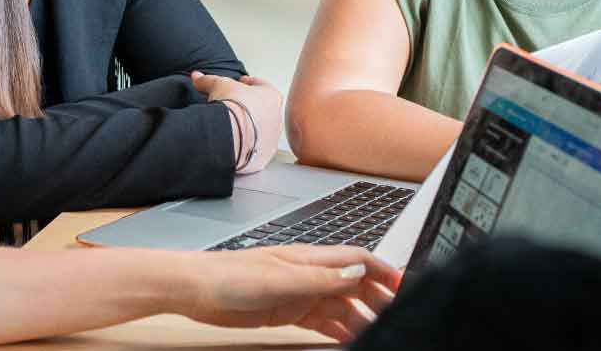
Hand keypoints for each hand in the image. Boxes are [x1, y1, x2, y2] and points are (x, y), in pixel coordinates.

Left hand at [175, 245, 400, 343]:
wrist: (196, 290)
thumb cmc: (231, 276)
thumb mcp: (280, 279)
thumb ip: (320, 278)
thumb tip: (358, 270)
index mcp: (310, 259)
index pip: (357, 259)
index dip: (383, 270)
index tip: (404, 286)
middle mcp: (309, 274)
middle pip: (354, 284)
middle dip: (377, 298)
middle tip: (398, 316)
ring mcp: (299, 293)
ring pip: (341, 306)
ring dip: (360, 318)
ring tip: (377, 334)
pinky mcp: (288, 311)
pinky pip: (322, 321)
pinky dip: (338, 331)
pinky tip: (348, 340)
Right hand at [191, 72, 282, 172]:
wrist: (230, 136)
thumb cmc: (231, 108)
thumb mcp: (218, 86)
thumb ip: (209, 80)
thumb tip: (197, 77)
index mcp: (271, 96)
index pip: (260, 85)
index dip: (247, 83)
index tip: (239, 83)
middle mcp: (276, 118)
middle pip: (262, 109)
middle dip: (248, 107)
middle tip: (233, 106)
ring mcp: (271, 139)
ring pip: (261, 131)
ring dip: (249, 128)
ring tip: (232, 127)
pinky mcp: (263, 156)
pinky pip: (255, 150)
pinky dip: (246, 146)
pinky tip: (234, 144)